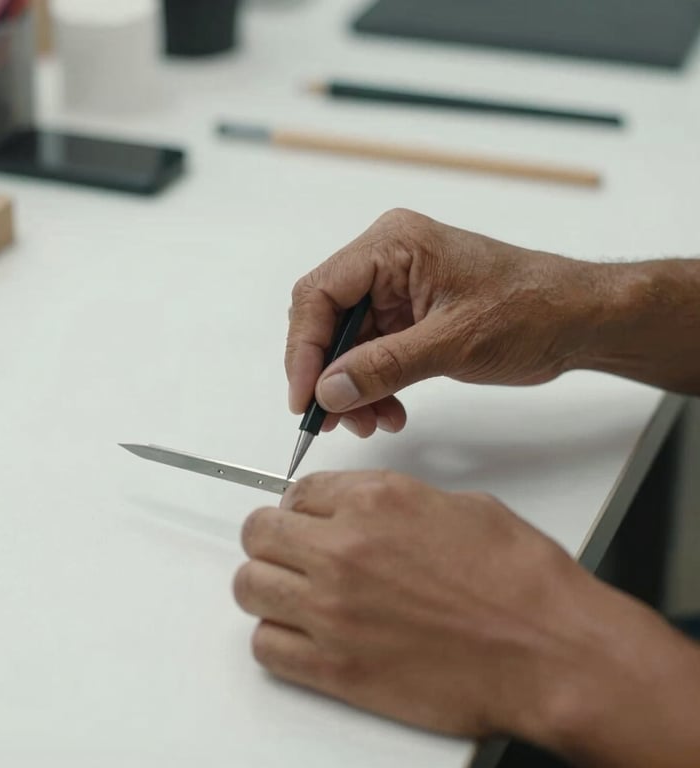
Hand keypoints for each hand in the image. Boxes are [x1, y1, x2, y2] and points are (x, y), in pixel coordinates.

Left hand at [234, 472, 699, 765]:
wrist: (549, 650)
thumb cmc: (520, 580)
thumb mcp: (459, 506)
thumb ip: (394, 502)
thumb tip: (365, 508)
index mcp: (374, 501)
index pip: (298, 491)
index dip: (300, 505)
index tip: (305, 518)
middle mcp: (343, 549)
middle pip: (260, 533)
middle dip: (272, 538)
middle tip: (290, 551)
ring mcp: (333, 610)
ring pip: (250, 586)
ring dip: (266, 585)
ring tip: (291, 592)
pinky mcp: (336, 668)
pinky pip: (266, 647)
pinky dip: (276, 638)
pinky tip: (301, 634)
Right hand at [286, 208, 603, 436]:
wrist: (576, 319)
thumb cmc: (530, 309)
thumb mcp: (453, 342)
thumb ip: (384, 367)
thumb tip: (327, 392)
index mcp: (392, 244)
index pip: (320, 293)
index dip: (304, 349)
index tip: (304, 398)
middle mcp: (386, 261)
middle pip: (327, 320)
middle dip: (328, 375)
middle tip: (332, 420)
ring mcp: (395, 289)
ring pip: (346, 344)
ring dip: (352, 388)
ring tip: (371, 422)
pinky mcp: (407, 316)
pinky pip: (371, 354)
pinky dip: (373, 386)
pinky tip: (388, 411)